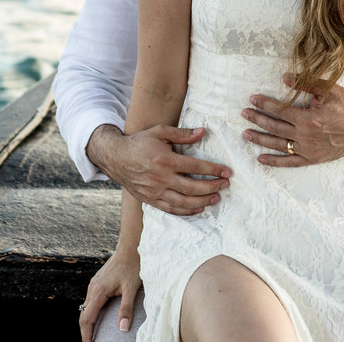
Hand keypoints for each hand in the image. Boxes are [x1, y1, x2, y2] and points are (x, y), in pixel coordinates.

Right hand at [79, 248, 141, 341]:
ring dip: (88, 321)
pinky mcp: (98, 281)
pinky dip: (91, 311)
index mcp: (98, 292)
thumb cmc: (132, 265)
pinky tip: (99, 316)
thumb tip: (123, 328)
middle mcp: (93, 288)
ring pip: (86, 307)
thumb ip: (126, 309)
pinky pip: (90, 300)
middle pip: (83, 314)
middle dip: (85, 330)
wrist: (130, 246)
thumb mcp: (131, 289)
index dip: (86, 334)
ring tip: (93, 333)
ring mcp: (94, 284)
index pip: (87, 318)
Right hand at [88, 124, 230, 214]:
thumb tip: (203, 131)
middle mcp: (160, 178)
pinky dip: (186, 211)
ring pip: (183, 202)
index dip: (213, 170)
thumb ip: (182, 134)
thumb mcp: (159, 131)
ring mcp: (155, 191)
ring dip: (203, 201)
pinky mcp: (150, 200)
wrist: (115, 157)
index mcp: (165, 159)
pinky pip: (171, 209)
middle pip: (192, 187)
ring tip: (216, 197)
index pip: (195, 167)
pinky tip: (198, 208)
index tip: (227, 172)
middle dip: (212, 187)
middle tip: (225, 185)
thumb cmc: (139, 142)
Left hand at [241, 73, 343, 166]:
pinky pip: (290, 162)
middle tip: (244, 114)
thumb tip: (285, 77)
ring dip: (260, 139)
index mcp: (308, 119)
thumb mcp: (329, 90)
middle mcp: (305, 136)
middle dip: (257, 120)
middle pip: (275, 127)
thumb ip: (306, 83)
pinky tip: (261, 158)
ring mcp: (308, 150)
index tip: (252, 99)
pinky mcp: (313, 159)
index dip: (264, 104)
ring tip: (246, 134)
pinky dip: (274, 161)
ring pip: (278, 145)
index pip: (279, 110)